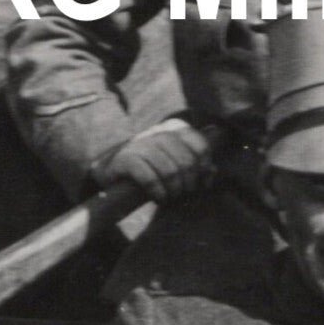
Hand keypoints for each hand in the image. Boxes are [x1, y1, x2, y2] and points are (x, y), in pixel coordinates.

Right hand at [90, 116, 213, 202]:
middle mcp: (159, 131)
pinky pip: (149, 177)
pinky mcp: (126, 158)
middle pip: (186, 161)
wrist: (111, 166)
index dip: (204, 168)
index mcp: (175, 127)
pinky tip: (158, 197)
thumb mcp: (174, 159)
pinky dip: (158, 191)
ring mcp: (141, 142)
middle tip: (184, 194)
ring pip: (170, 170)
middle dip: (189, 182)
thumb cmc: (151, 164)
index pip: (200, 146)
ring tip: (172, 197)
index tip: (201, 183)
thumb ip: (195, 163)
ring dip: (174, 190)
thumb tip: (211, 172)